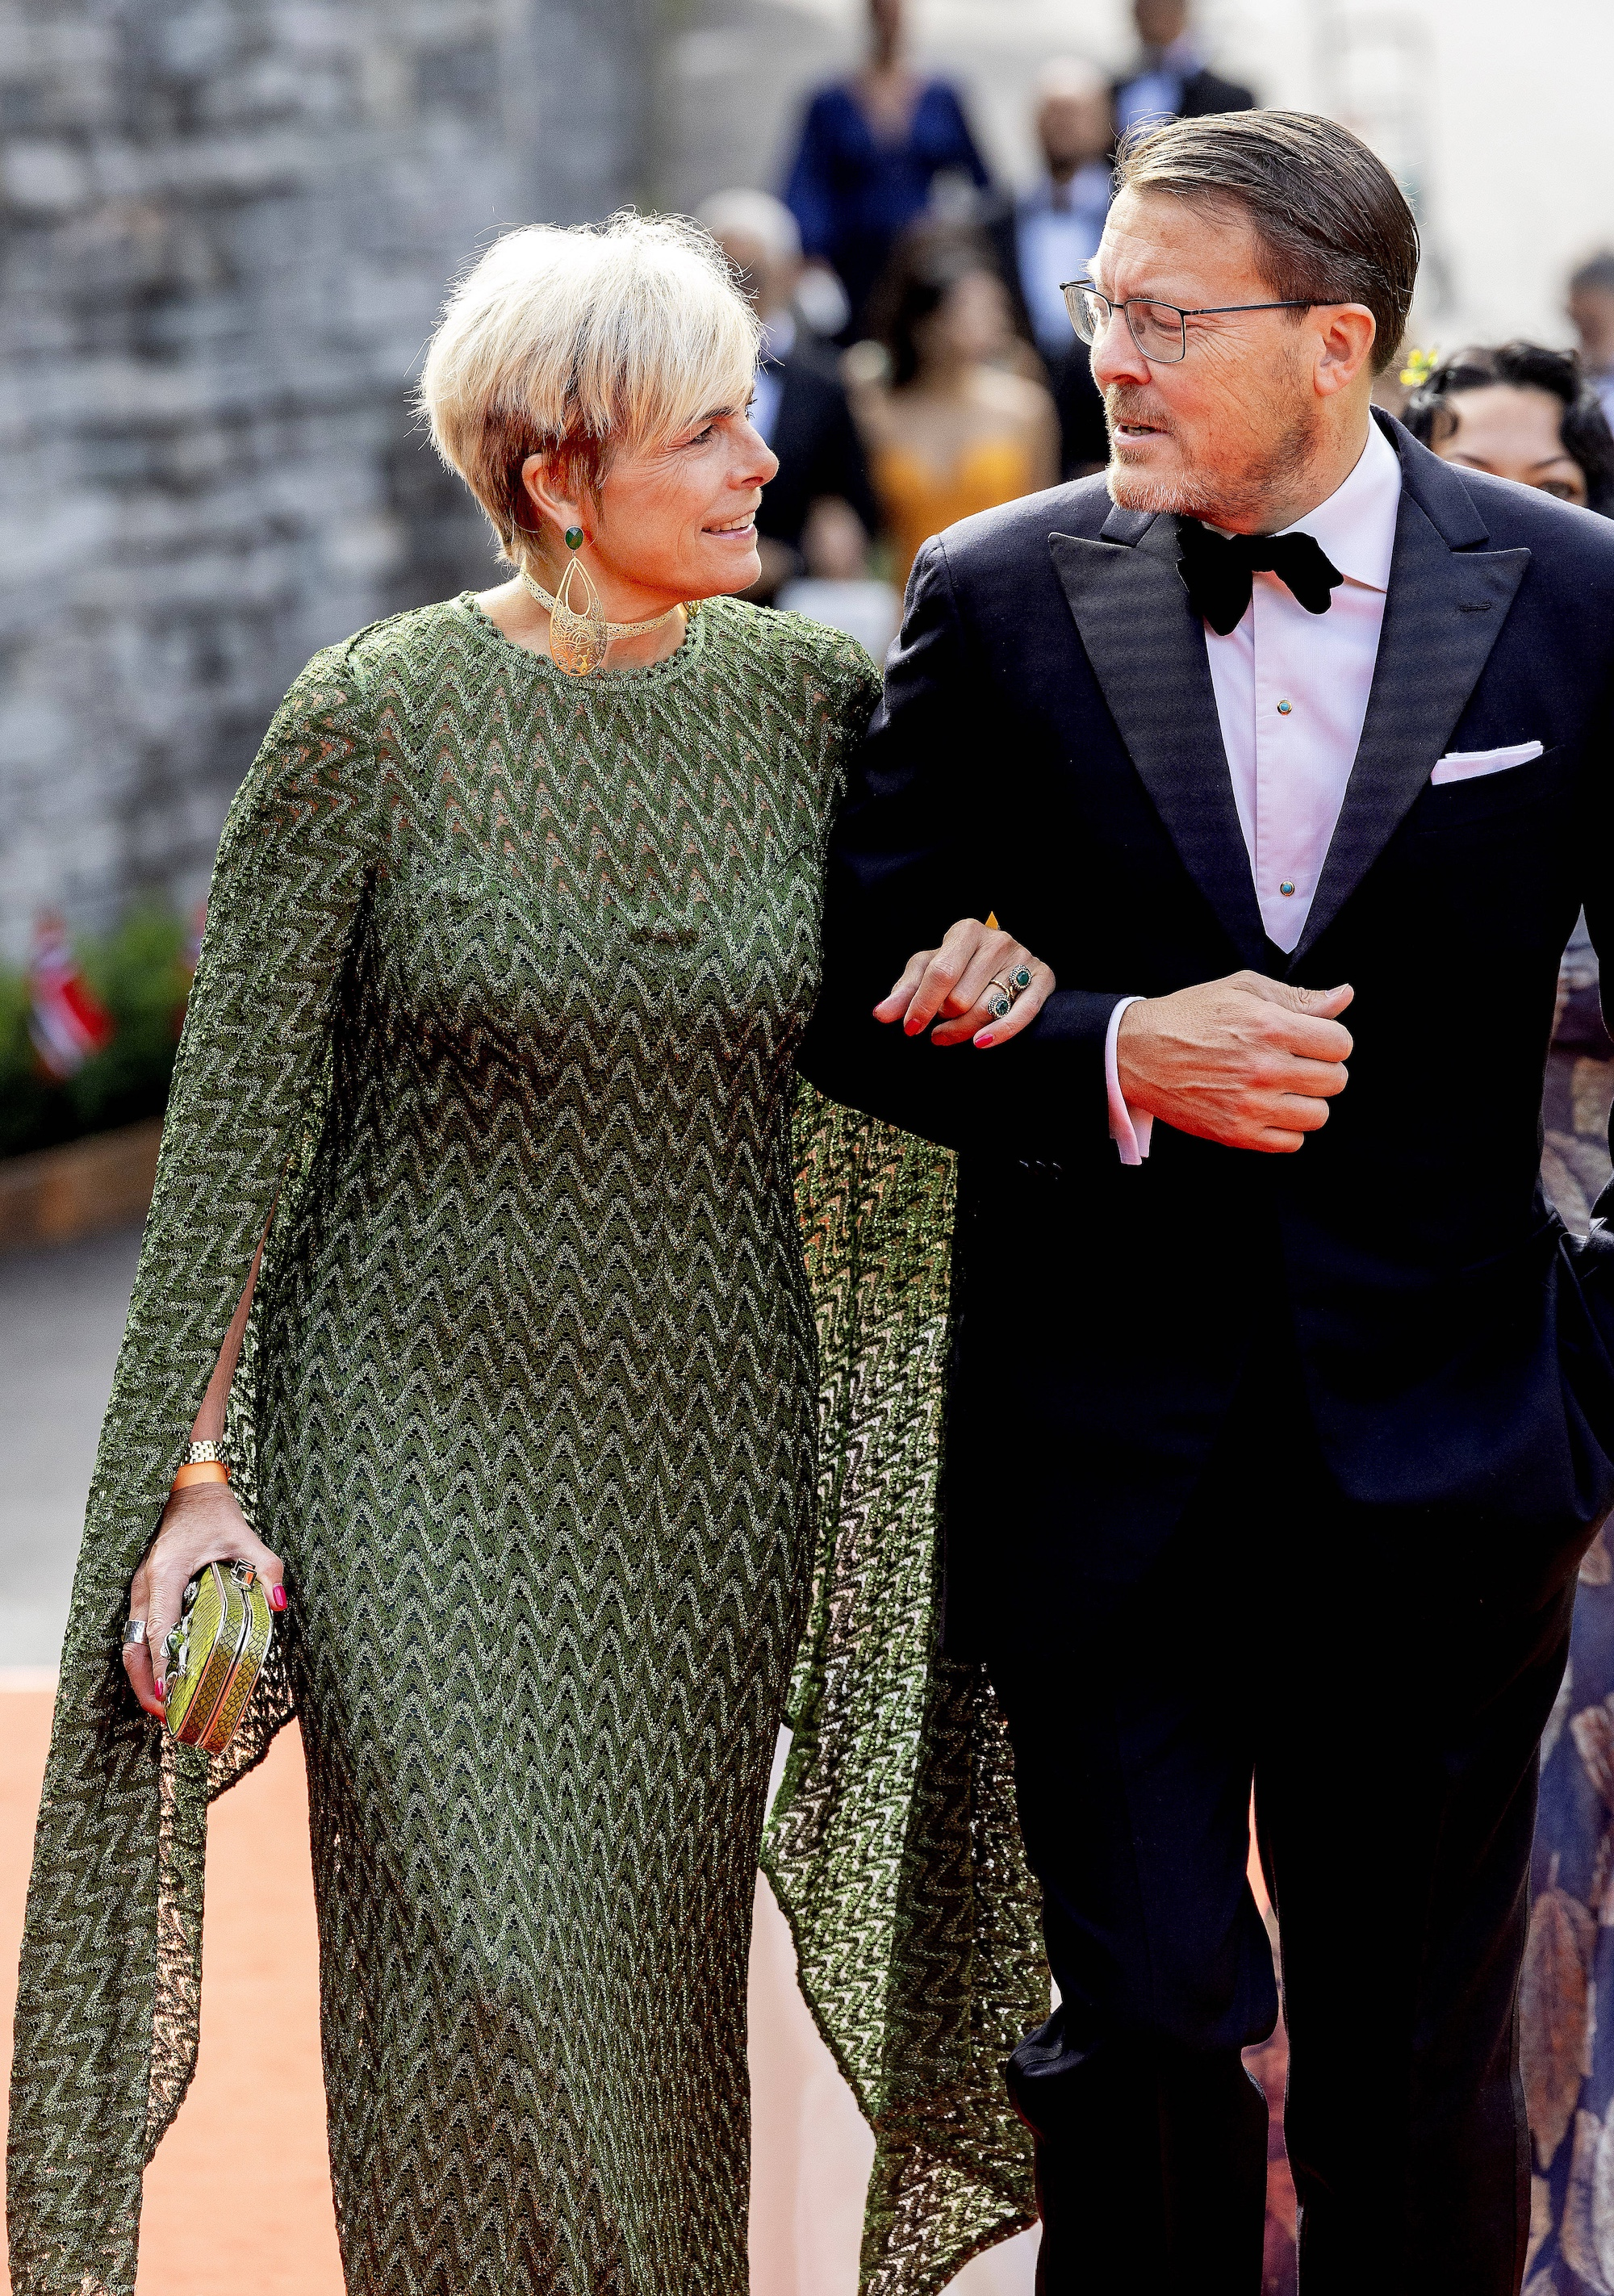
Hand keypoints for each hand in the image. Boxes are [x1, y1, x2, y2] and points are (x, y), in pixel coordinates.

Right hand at [124, 1484, 285, 1720]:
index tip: (170, 1694)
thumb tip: (277, 1603)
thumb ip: (266, 1568)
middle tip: (168, 1715)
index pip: (157, 1627)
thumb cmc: (214, 1514)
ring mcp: (140, 1589)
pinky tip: (166, 1676)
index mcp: (166, 1573)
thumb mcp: (245, 1537)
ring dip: (144, 1676)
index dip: (161, 1665)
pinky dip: (147, 1658)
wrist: (189, 1492)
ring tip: (166, 1705)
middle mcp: (145, 1584)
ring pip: (132, 1643)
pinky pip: (139, 1632)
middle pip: (134, 1646)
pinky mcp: (144, 1593)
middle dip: (147, 1684)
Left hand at [875, 919, 1055, 1048]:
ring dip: (963, 1031)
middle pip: (962, 997)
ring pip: (988, 1008)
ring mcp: (1023, 958)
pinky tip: (979, 1044)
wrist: (1001, 963)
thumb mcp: (928, 971)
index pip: (941, 973)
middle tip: (937, 1025)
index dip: (922, 1005)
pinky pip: (1022, 1013)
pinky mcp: (1043, 978)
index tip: (910, 1029)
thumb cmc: (957, 966)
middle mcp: (997, 940)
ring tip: (948, 1034)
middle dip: (944, 1018)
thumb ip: (904, 992)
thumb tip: (881, 1014)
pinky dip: (1000, 1033)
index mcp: (966, 931)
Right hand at [1115, 971, 1353, 1152]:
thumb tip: (1342, 997)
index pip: (1340, 1043)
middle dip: (1323, 1069)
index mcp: (1270, 1026)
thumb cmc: (1190, 1016)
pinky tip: (1269, 1109)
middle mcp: (1264, 1068)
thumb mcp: (1243, 988)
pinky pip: (1292, 1143)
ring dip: (1308, 1101)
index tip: (1313, 1040)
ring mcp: (1250, 1105)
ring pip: (1318, 1115)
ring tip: (1284, 1089)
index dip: (1331, 1040)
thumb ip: (1298, 996)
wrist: (1138, 1052)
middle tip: (1298, 1064)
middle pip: (1335, 1080)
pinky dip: (1287, 1129)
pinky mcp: (1236, 1133)